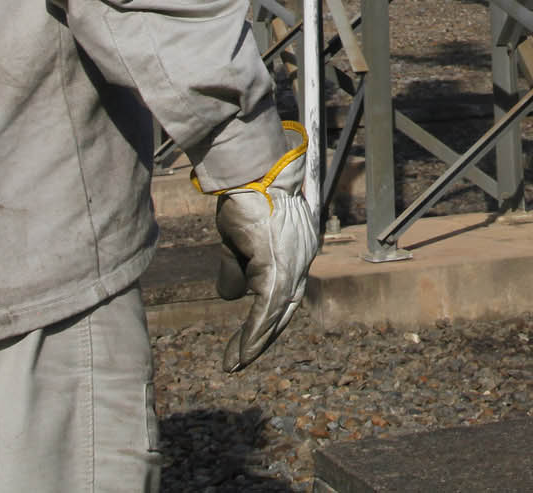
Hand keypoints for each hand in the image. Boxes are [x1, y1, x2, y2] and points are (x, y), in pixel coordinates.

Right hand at [203, 123, 318, 372]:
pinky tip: (242, 352)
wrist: (249, 169)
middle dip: (263, 336)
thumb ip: (238, 267)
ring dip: (255, 342)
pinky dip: (254, 333)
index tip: (254, 336)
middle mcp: (302, 257)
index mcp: (299, 248)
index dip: (270, 317)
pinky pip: (267, 308)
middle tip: (241, 360)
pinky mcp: (277, 264)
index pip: (287, 291)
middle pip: (286, 308)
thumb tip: (230, 297)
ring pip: (276, 313)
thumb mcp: (239, 239)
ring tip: (235, 363)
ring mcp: (293, 261)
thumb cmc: (246, 196)